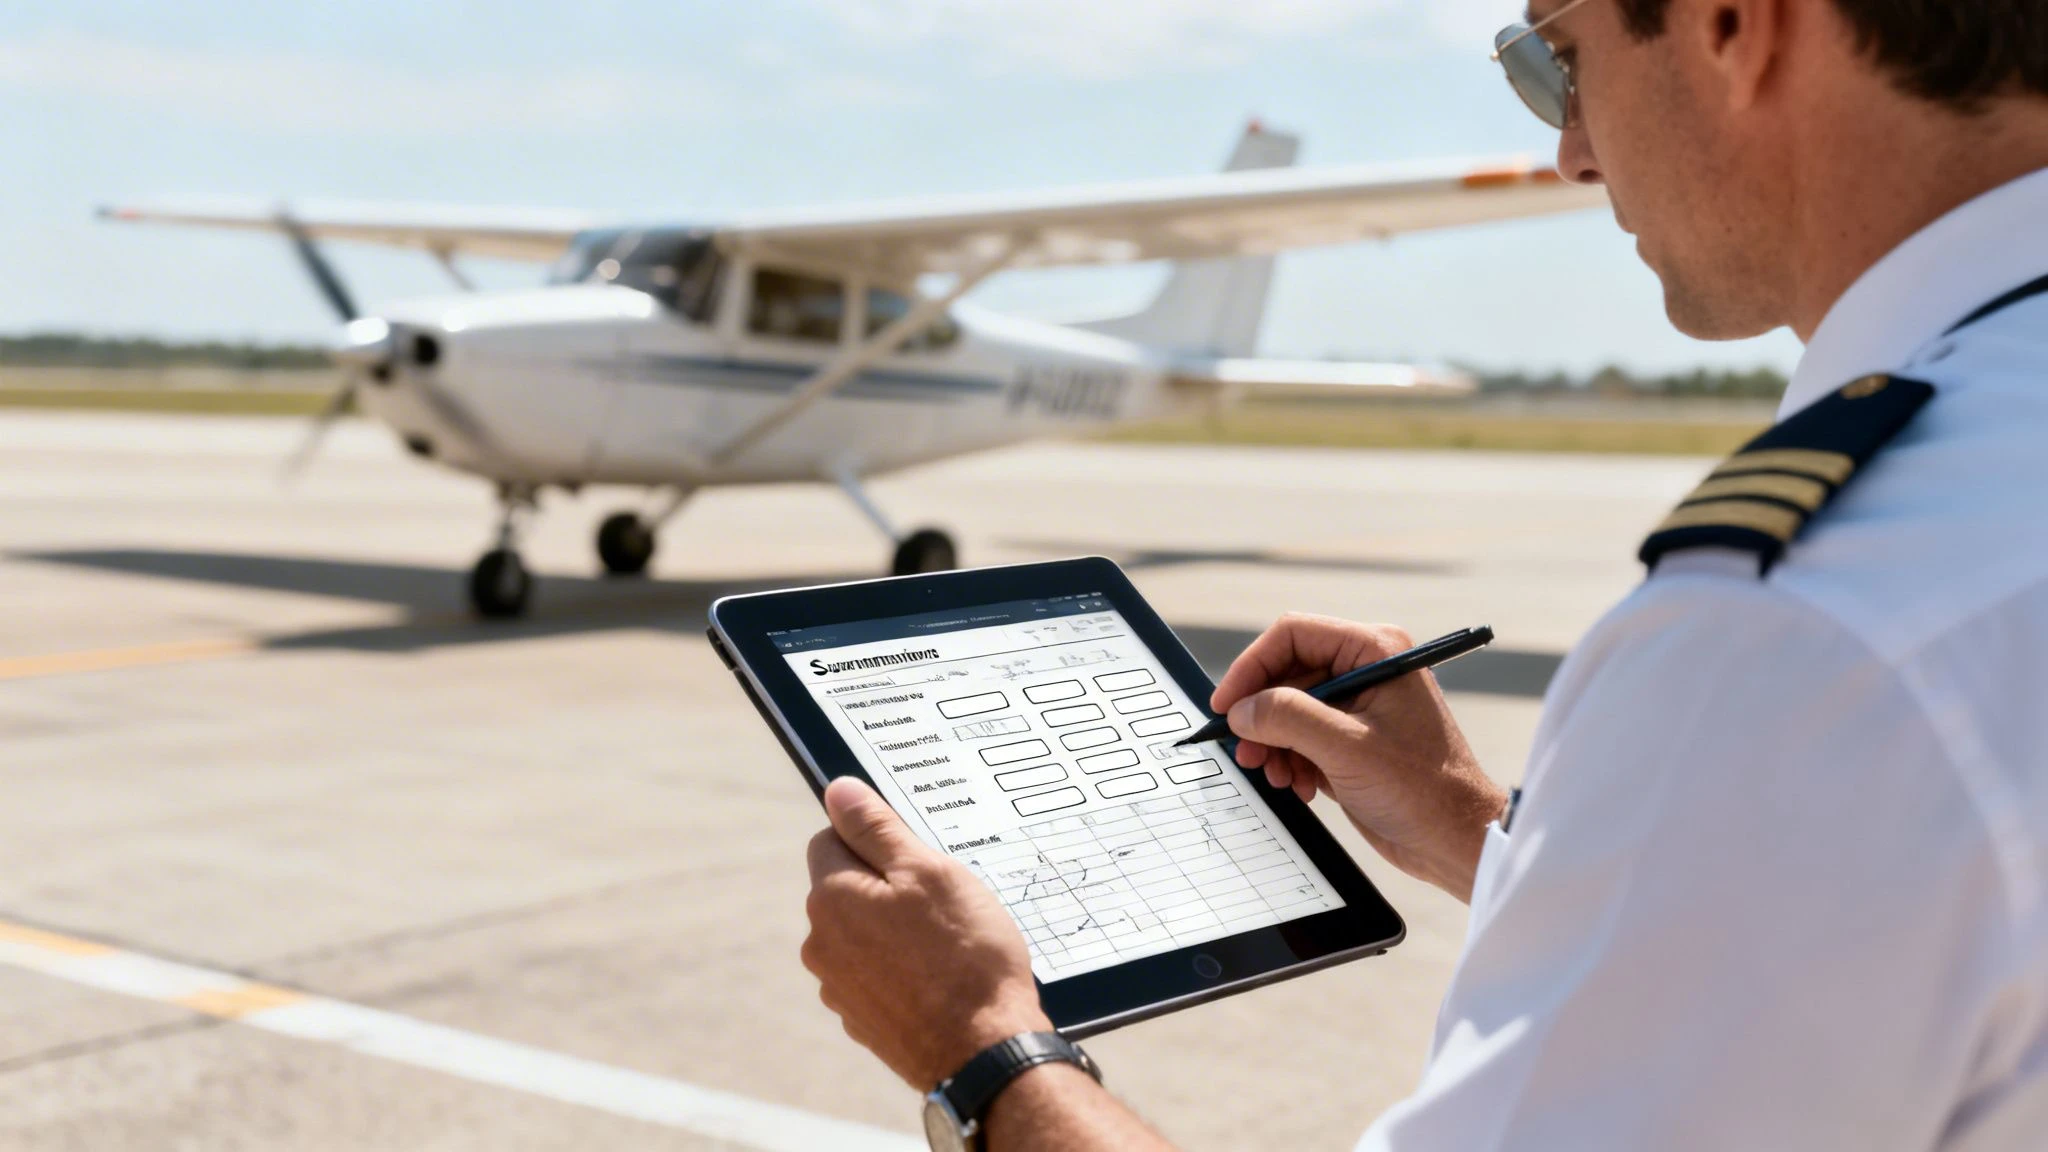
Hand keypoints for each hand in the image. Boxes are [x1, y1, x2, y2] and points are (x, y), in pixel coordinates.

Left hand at [802, 776, 1051, 1089]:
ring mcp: (838, 987)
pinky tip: (940, 979)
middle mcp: (821, 944)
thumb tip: (837, 790)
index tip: (917, 859)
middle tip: (941, 903)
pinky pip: (876, 975)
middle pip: (847, 888)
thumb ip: (876, 827)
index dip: (876, 840)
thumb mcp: (928, 871)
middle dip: (886, 887)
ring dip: (894, 931)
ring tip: (946, 946)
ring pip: (863, 934)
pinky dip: (902, 971)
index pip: (831, 839)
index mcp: (831, 898)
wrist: (985, 1052)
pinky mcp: (861, 1020)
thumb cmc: (965, 956)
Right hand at [1211, 614, 1507, 900]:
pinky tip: (1299, 785)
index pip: (1293, 636)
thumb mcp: (1347, 748)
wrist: (1456, 841)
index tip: (1227, 704)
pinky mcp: (1352, 741)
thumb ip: (1288, 718)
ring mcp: (1359, 707)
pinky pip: (1302, 738)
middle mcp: (1366, 671)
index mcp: (1375, 651)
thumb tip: (1242, 710)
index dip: (1252, 667)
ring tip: (1275, 774)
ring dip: (1273, 743)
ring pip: (1289, 709)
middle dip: (1261, 715)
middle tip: (1244, 750)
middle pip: (1287, 675)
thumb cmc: (1425, 790)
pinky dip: (1290, 760)